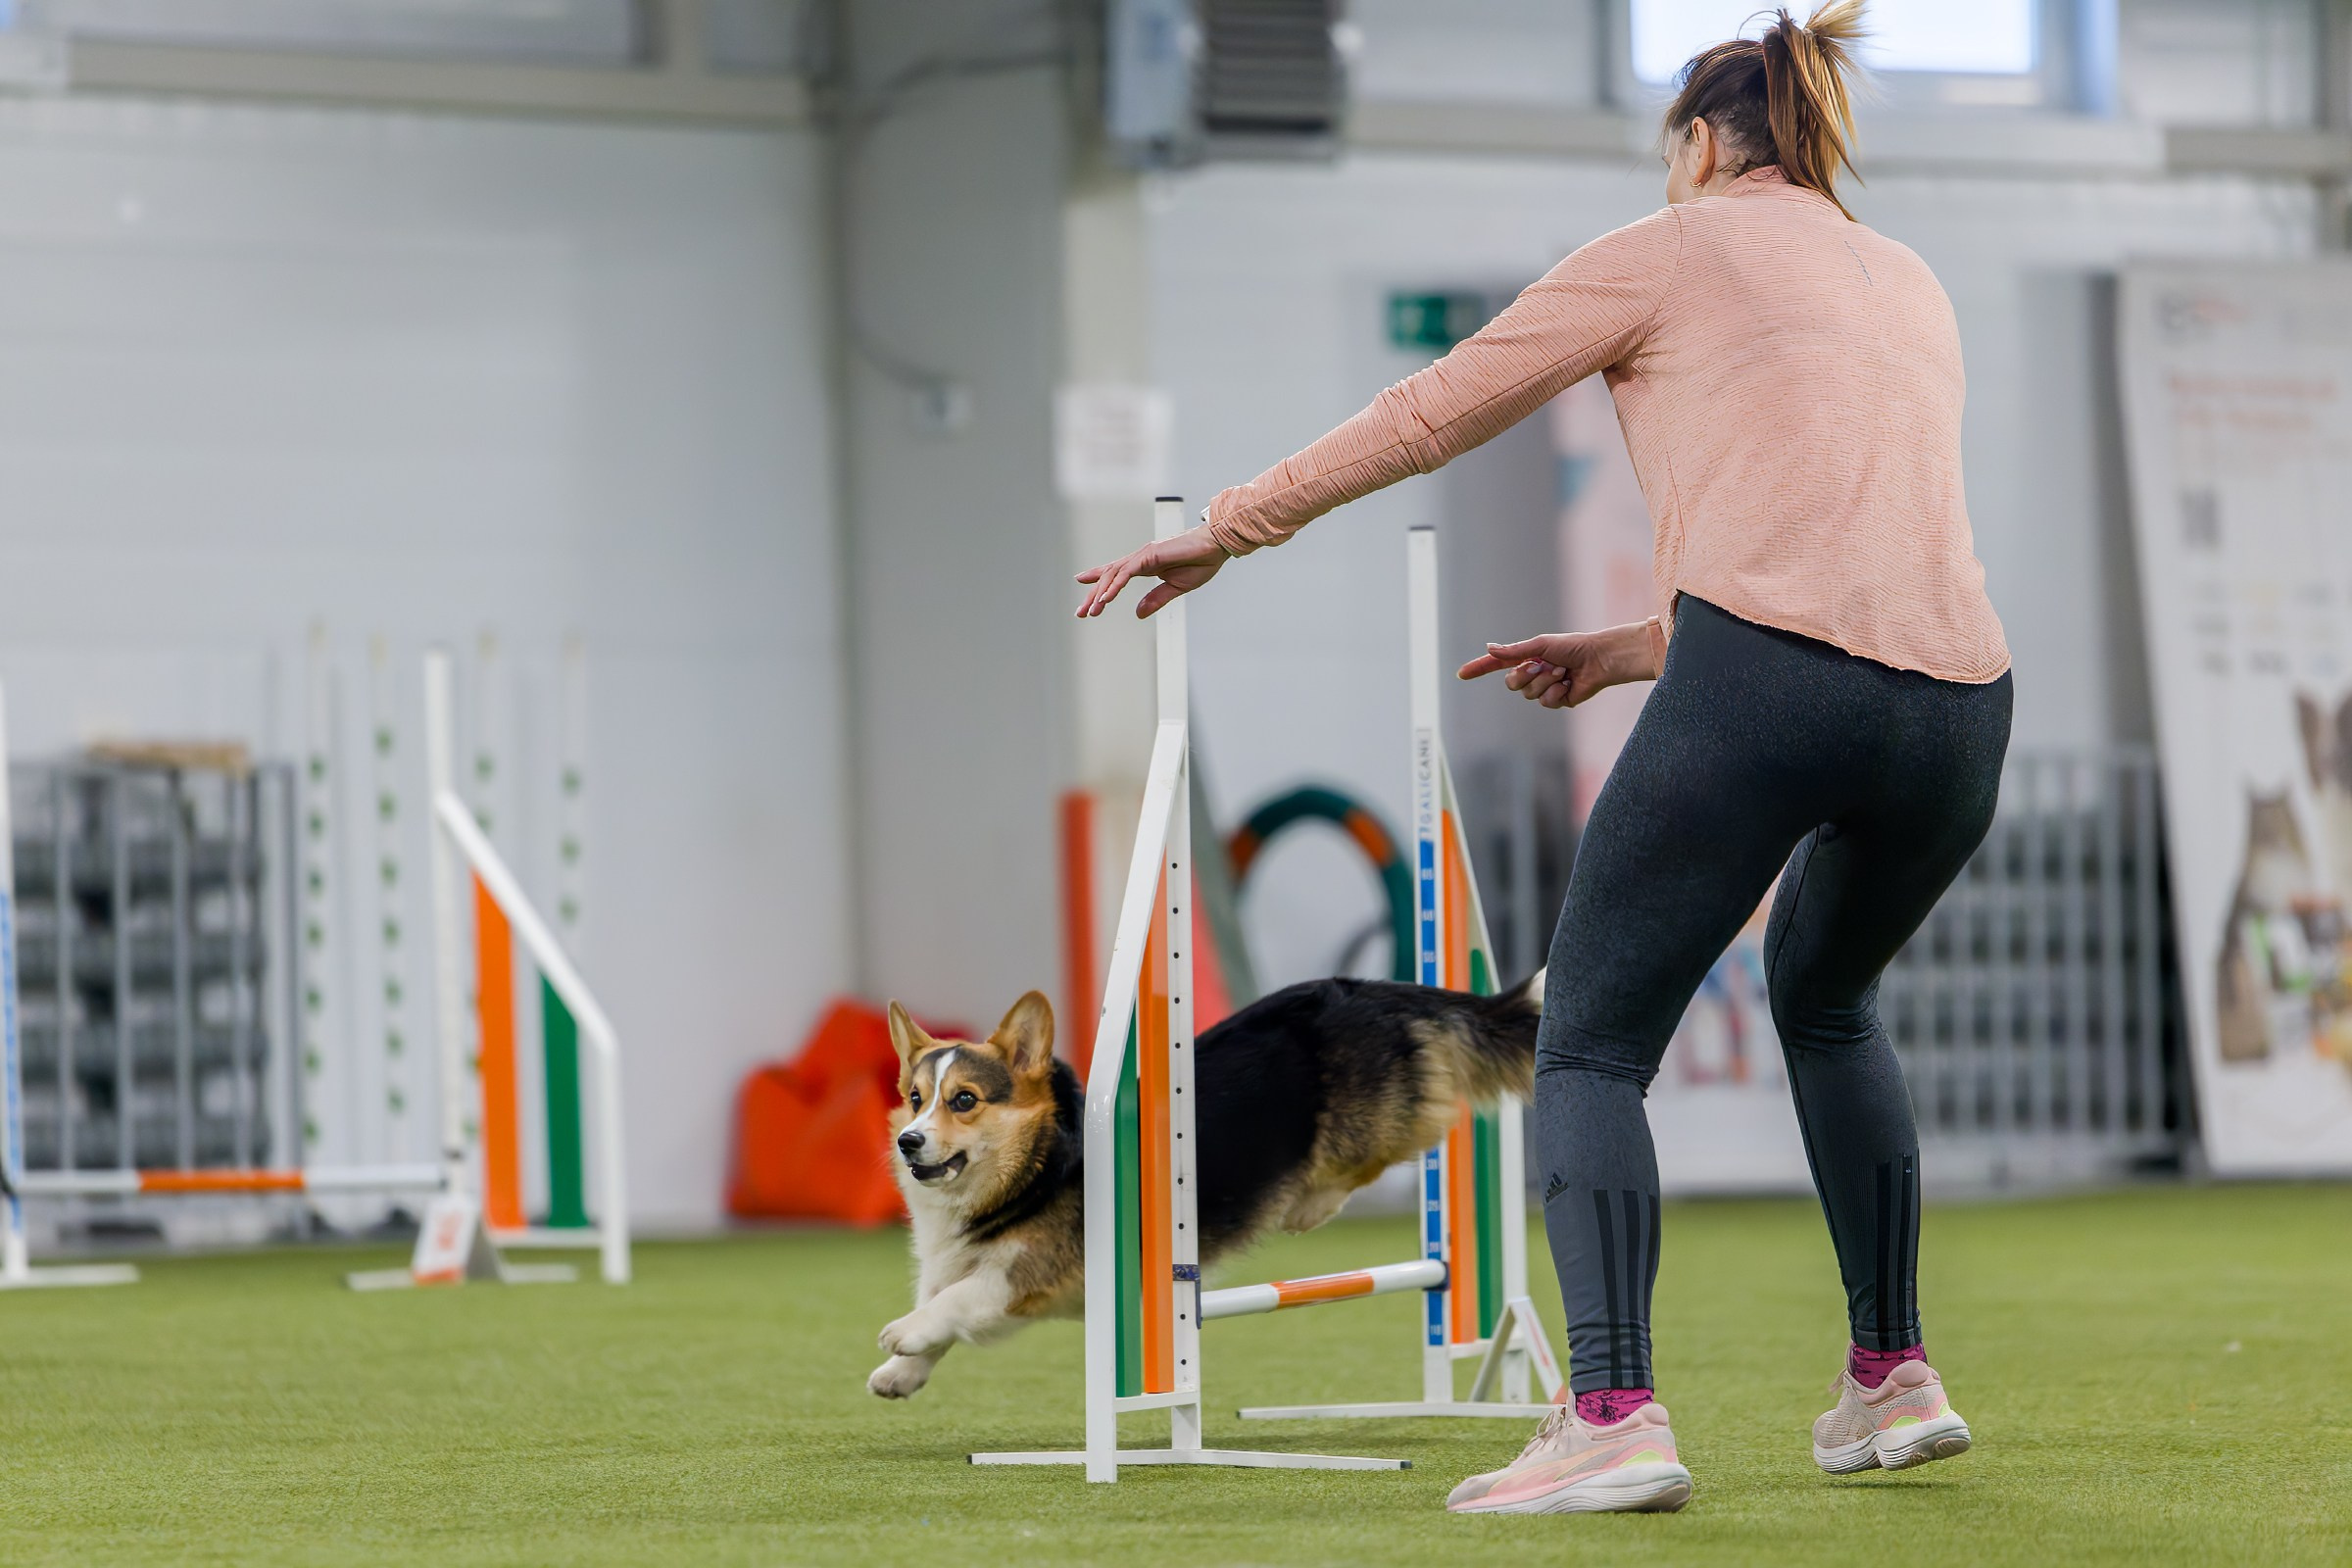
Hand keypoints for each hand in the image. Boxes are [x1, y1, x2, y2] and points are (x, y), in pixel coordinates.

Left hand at [1075, 523, 1228, 618]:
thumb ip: (1156, 599)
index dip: (1099, 582)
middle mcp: (1140, 558)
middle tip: (1081, 613)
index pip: (1116, 574)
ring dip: (1101, 594)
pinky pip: (1126, 573)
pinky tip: (1106, 598)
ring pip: (1113, 575)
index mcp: (1146, 565)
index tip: (1085, 593)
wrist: (1217, 546)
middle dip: (1093, 594)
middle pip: (1109, 576)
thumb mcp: (1176, 588)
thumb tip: (1138, 613)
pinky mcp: (1149, 556)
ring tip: (1092, 611)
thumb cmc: (1201, 562)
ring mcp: (1143, 555)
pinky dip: (1115, 586)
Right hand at [1456, 622, 1659, 708]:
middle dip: (1525, 675)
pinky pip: (1545, 702)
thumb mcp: (1540, 645)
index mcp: (1526, 657)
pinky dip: (1556, 692)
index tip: (1461, 674)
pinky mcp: (1557, 700)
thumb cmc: (1572, 646)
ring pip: (1529, 694)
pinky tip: (1568, 683)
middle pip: (1511, 684)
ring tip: (1562, 671)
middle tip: (1541, 665)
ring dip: (1545, 681)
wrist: (1598, 659)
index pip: (1496, 665)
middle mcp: (1533, 673)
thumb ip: (1514, 651)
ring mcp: (1544, 688)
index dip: (1479, 669)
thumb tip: (1489, 648)